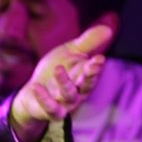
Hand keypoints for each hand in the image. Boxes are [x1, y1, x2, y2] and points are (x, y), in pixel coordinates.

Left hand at [10, 24, 112, 141]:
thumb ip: (87, 43)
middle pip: (87, 85)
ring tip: (58, 68)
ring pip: (69, 95)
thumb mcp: (69, 52)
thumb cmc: (55, 71)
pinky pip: (50, 108)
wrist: (33, 93)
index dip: (97, 66)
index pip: (93, 71)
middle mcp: (79, 92)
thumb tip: (108, 29)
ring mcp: (66, 103)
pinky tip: (36, 86)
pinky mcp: (51, 112)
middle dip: (91, 75)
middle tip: (93, 64)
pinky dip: (44, 98)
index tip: (100, 58)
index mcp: (85, 77)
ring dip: (65, 82)